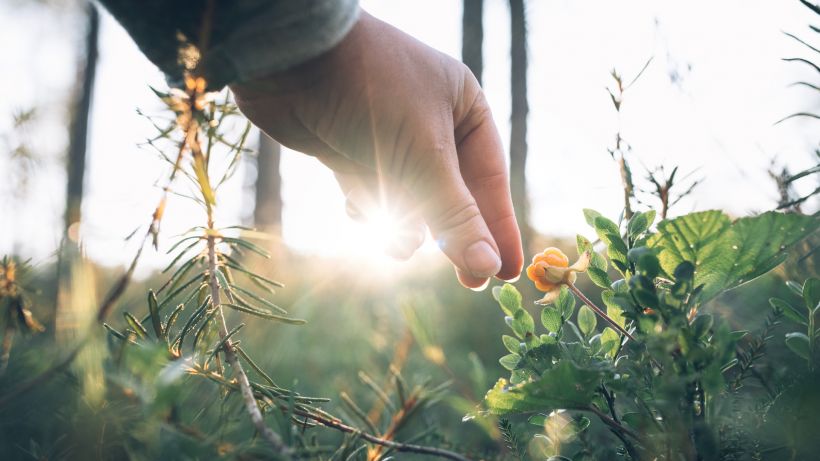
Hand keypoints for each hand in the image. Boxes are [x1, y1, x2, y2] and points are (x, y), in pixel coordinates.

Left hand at [230, 10, 522, 288]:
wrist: (289, 58)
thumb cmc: (370, 91)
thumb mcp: (422, 156)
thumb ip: (455, 215)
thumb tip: (488, 269)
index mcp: (464, 107)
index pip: (491, 178)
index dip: (499, 227)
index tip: (509, 272)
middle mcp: (431, 123)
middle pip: (451, 195)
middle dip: (451, 235)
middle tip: (469, 283)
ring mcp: (388, 138)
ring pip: (409, 200)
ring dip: (402, 225)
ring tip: (395, 243)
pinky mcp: (351, 151)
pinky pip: (372, 195)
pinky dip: (368, 209)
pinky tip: (357, 210)